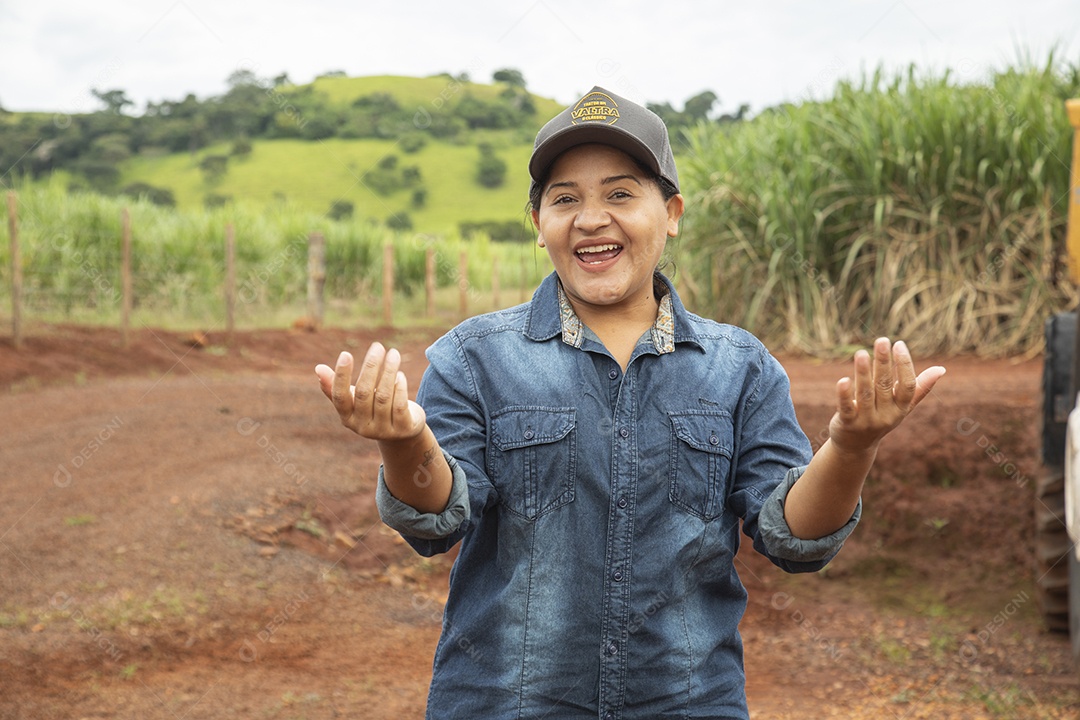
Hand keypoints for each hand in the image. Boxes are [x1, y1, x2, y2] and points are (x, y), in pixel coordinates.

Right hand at [315, 342, 425, 440]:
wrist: (401, 434)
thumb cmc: (372, 410)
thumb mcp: (354, 401)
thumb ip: (335, 387)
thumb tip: (318, 368)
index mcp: (347, 418)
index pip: (340, 396)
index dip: (341, 376)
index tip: (345, 353)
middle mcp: (362, 426)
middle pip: (364, 392)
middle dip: (371, 366)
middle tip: (377, 346)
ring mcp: (383, 429)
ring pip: (383, 396)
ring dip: (389, 371)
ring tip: (393, 354)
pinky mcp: (402, 429)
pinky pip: (399, 405)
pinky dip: (399, 387)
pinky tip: (400, 374)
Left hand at [828, 337, 945, 453]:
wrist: (856, 446)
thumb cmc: (881, 418)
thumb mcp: (901, 406)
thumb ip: (919, 388)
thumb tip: (941, 369)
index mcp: (901, 408)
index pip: (907, 386)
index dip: (905, 365)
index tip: (898, 344)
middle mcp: (886, 415)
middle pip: (885, 385)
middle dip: (884, 362)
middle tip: (882, 340)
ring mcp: (867, 420)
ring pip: (866, 394)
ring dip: (863, 373)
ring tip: (861, 353)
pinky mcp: (848, 423)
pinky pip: (847, 407)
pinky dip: (845, 394)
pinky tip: (843, 380)